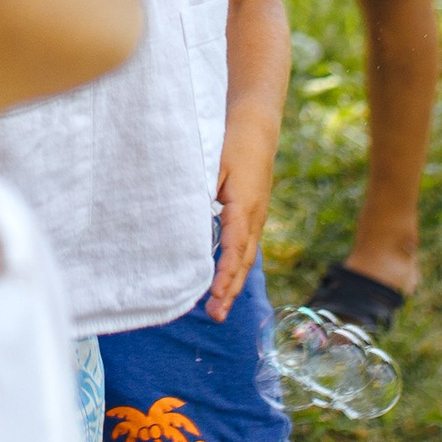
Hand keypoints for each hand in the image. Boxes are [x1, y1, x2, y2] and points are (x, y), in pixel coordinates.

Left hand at [204, 140, 273, 320]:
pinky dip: (235, 267)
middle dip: (229, 290)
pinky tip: (223, 280)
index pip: (235, 248)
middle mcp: (254, 217)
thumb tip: (184, 217)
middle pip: (243, 262)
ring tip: (217, 308)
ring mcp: (256, 217)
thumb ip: (201, 191)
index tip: (214, 295)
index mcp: (244, 207)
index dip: (225, 274)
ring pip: (245, 257)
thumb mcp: (213, 164)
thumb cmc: (231, 142)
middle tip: (215, 316)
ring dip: (232, 283)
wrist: (257, 125)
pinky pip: (244, 246)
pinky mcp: (252, 214)